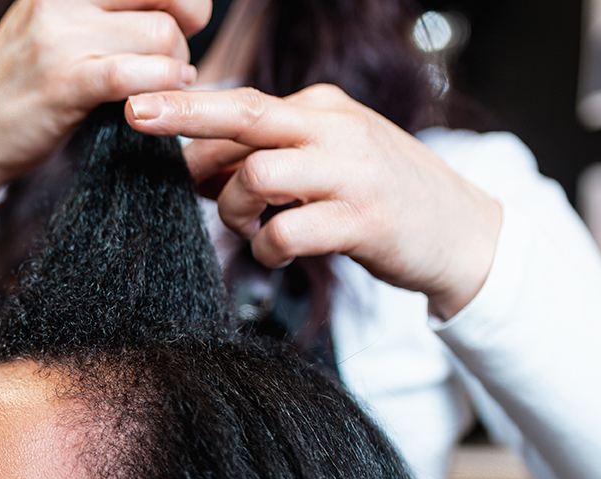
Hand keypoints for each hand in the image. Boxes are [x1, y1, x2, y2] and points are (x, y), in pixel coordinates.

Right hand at [0, 0, 211, 222]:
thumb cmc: (20, 85)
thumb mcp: (53, 24)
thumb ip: (100, 9)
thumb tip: (172, 7)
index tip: (181, 20)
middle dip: (186, 28)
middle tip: (172, 59)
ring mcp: (59, 38)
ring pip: (161, 34)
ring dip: (175, 66)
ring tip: (159, 86)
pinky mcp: (64, 83)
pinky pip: (134, 74)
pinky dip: (161, 85)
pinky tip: (157, 99)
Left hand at [125, 84, 502, 319]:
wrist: (462, 233)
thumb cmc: (380, 199)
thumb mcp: (325, 161)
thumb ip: (268, 157)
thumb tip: (194, 164)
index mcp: (322, 110)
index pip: (243, 103)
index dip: (188, 111)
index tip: (139, 111)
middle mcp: (335, 130)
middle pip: (245, 114)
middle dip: (184, 116)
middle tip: (138, 121)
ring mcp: (351, 173)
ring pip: (257, 175)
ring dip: (234, 210)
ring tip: (251, 228)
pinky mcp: (362, 220)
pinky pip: (286, 233)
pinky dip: (267, 250)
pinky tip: (279, 254)